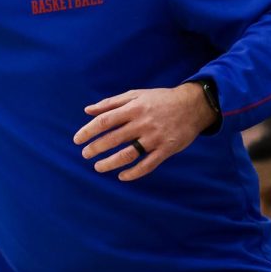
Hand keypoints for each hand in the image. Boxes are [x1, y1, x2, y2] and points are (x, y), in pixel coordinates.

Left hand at [73, 82, 213, 180]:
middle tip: (85, 154)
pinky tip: (122, 176)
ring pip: (129, 154)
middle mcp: (143, 123)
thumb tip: (87, 110)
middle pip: (114, 139)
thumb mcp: (136, 95)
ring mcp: (155, 138)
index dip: (88, 131)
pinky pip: (148, 165)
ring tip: (98, 167)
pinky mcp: (167, 149)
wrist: (193, 105)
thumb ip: (111, 103)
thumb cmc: (160, 99)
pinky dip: (134, 173)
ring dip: (110, 163)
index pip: (105, 121)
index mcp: (134, 108)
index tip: (77, 140)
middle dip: (96, 148)